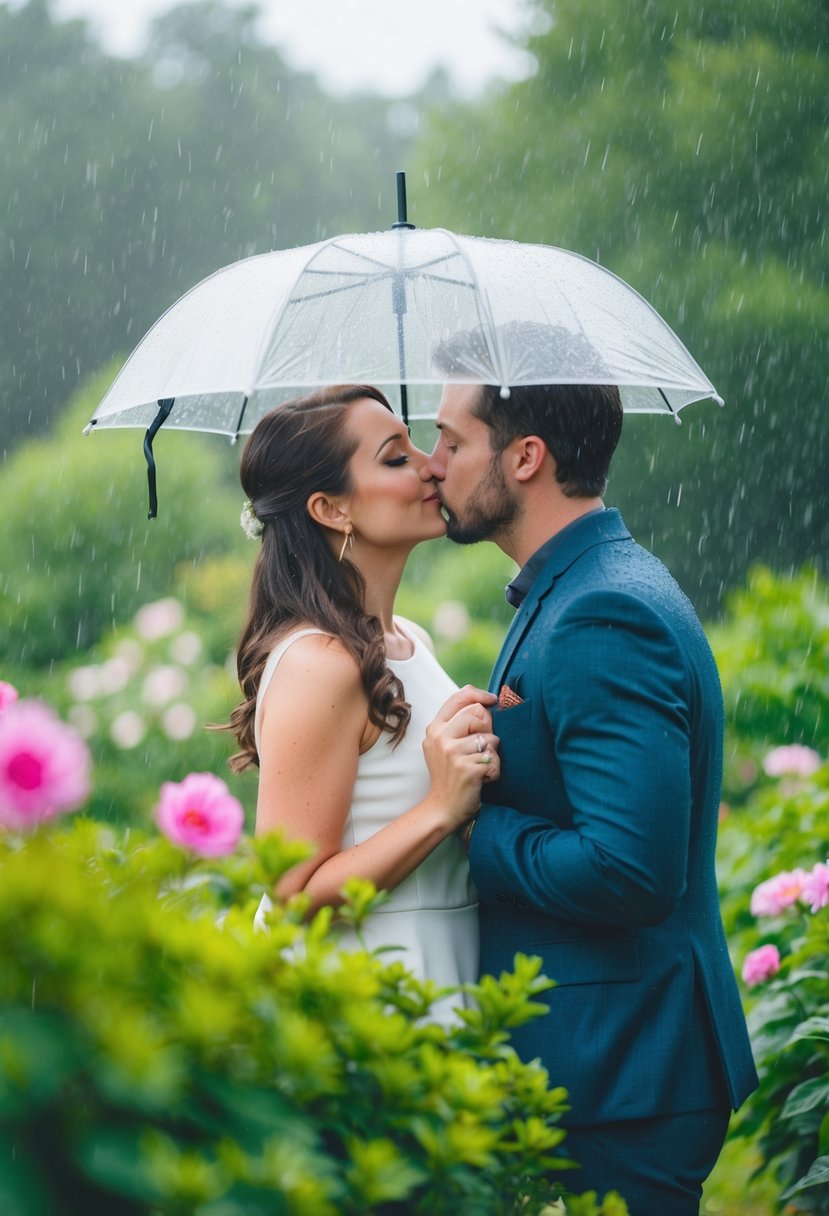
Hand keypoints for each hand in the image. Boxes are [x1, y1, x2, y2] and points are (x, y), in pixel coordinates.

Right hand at [422, 685, 500, 828]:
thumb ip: (456, 723)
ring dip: (492, 755)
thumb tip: (480, 700)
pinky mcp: (467, 768)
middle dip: (488, 729)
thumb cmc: (449, 775)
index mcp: (435, 729)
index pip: (459, 698)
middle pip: (478, 713)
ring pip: (491, 739)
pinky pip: (494, 760)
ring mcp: (453, 753)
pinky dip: (494, 771)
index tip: (492, 700)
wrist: (442, 808)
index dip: (479, 695)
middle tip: (483, 748)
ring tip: (480, 767)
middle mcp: (441, 737)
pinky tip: (483, 779)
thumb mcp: (443, 746)